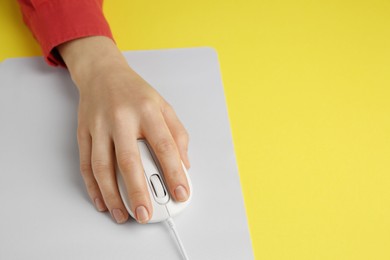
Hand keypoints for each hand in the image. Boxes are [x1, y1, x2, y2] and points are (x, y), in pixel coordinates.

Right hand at [58, 36, 189, 223]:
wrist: (102, 73)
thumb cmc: (136, 92)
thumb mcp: (164, 106)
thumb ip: (177, 134)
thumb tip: (184, 164)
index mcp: (147, 110)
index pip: (165, 146)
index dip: (174, 173)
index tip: (181, 193)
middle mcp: (122, 118)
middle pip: (129, 161)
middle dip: (138, 192)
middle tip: (146, 213)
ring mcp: (99, 126)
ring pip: (102, 167)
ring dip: (112, 195)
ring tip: (123, 215)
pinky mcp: (84, 132)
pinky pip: (86, 164)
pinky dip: (93, 187)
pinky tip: (102, 201)